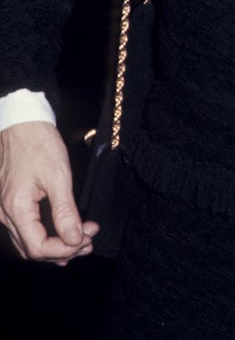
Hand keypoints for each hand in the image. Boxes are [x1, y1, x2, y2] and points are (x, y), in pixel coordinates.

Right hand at [0, 121, 97, 263]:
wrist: (22, 122)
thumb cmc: (38, 144)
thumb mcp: (58, 176)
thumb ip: (65, 211)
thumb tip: (74, 239)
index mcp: (16, 209)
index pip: (38, 248)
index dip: (64, 249)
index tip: (86, 239)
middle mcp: (6, 214)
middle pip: (32, 249)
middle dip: (63, 249)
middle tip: (89, 240)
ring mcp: (6, 209)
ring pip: (27, 241)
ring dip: (54, 245)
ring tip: (80, 240)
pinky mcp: (10, 201)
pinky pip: (25, 228)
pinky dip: (44, 234)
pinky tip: (60, 232)